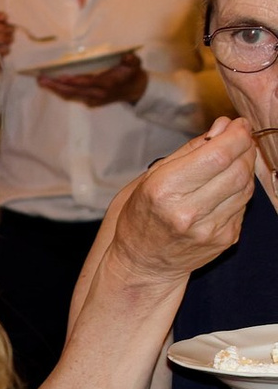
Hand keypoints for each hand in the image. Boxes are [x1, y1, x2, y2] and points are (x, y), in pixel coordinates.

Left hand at [45, 51, 146, 110]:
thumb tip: (127, 57)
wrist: (135, 91)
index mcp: (107, 84)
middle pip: (73, 91)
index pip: (88, 83)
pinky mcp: (89, 101)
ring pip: (70, 95)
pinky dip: (60, 91)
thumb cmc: (132, 73)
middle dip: (56, 86)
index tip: (61, 77)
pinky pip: (72, 96)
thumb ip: (131, 61)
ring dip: (55, 89)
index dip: (74, 81)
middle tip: (41, 79)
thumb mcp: (135, 65)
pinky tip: (50, 85)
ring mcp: (92, 99)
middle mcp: (97, 94)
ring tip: (41, 81)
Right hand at [108, 110, 257, 286]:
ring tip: (233, 159)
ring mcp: (210, 229)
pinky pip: (243, 205)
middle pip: (238, 169)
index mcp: (164, 190)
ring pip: (246, 186)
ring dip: (245, 166)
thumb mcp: (152, 176)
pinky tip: (225, 187)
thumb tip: (223, 126)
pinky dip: (240, 189)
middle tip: (240, 138)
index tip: (238, 124)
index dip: (236, 134)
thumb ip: (190, 150)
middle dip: (245, 147)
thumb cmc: (141, 216)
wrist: (142, 264)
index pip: (217, 155)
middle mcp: (188, 212)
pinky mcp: (225, 239)